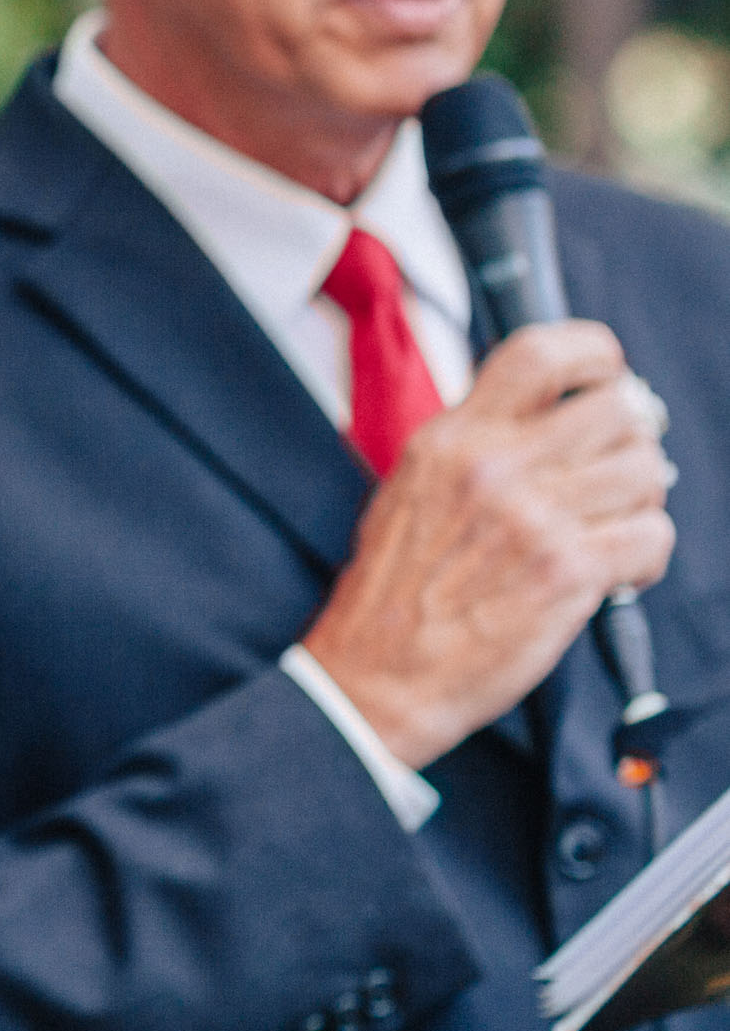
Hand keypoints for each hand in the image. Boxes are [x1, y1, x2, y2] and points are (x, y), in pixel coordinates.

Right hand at [300, 321, 675, 770]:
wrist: (378, 676)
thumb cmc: (395, 593)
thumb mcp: (412, 490)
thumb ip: (476, 445)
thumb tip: (561, 416)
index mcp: (450, 439)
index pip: (540, 354)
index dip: (595, 355)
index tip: (607, 376)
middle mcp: (492, 466)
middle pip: (618, 408)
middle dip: (633, 441)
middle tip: (616, 474)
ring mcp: (533, 517)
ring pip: (647, 470)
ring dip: (642, 502)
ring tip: (612, 530)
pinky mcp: (567, 571)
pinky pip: (651, 537)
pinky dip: (646, 557)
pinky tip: (614, 573)